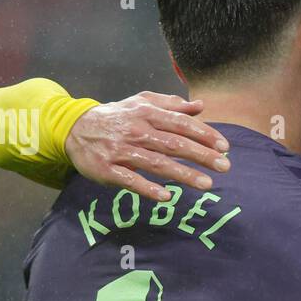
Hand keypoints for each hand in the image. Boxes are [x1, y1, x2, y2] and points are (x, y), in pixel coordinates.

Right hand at [65, 91, 231, 201]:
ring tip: (207, 184)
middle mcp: (136, 131)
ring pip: (156, 163)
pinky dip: (148, 188)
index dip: (204, 134)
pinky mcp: (108, 170)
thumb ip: (171, 105)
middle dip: (201, 155)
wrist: (75, 128)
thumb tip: (200, 106)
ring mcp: (121, 151)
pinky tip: (167, 197)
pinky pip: (130, 180)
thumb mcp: (141, 103)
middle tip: (225, 166)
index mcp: (147, 114)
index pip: (181, 124)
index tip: (225, 146)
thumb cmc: (117, 117)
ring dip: (183, 174)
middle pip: (173, 144)